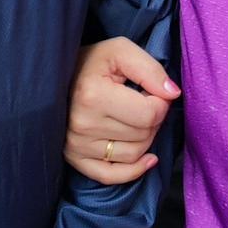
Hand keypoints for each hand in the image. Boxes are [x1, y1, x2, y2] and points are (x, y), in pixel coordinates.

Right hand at [65, 37, 176, 183]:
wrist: (55, 77)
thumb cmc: (91, 62)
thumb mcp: (120, 51)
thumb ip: (150, 69)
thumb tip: (173, 94)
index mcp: (93, 95)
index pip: (149, 114)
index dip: (160, 101)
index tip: (150, 91)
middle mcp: (83, 124)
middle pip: (143, 135)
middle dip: (152, 119)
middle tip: (142, 103)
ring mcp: (77, 145)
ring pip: (134, 154)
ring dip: (145, 138)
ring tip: (134, 119)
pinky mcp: (74, 159)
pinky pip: (112, 176)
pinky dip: (135, 170)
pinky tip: (148, 158)